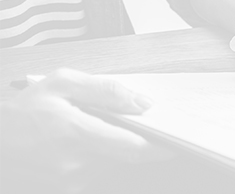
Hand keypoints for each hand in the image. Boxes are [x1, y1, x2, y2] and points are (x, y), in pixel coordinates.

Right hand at [0, 69, 169, 186]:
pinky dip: (101, 156)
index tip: (177, 137)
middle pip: (127, 155)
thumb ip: (106, 90)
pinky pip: (98, 170)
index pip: (133, 147)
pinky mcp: (67, 188)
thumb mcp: (62, 83)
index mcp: (74, 135)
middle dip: (138, 139)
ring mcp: (70, 181)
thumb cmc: (24, 109)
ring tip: (96, 127)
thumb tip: (143, 103)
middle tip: (138, 122)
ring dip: (116, 147)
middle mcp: (74, 165)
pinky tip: (85, 142)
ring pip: (114, 163)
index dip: (160, 145)